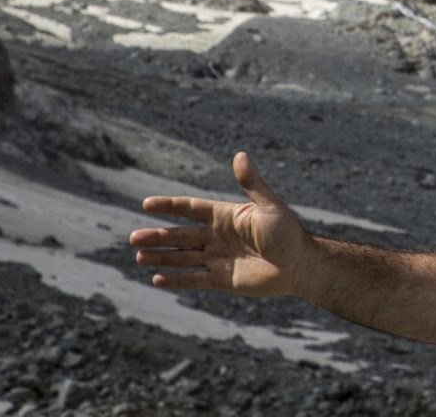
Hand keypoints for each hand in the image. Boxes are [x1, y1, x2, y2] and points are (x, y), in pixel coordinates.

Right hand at [130, 152, 308, 296]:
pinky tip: (157, 279)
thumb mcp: (269, 206)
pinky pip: (195, 279)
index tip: (147, 204)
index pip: (191, 209)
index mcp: (226, 216)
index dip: (169, 206)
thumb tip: (240, 154)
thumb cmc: (288, 233)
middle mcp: (218, 236)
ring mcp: (219, 259)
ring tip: (139, 256)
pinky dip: (177, 280)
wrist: (301, 265)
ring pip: (183, 257)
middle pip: (181, 235)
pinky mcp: (223, 280)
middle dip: (158, 236)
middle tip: (134, 238)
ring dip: (162, 257)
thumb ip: (251, 183)